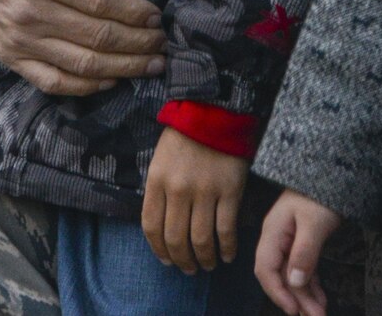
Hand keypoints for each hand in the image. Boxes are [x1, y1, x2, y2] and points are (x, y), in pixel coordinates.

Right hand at [0, 0, 165, 96]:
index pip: (100, 2)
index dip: (134, 13)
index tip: (156, 16)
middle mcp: (28, 11)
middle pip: (97, 37)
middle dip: (138, 44)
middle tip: (162, 44)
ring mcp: (17, 39)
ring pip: (81, 65)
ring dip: (122, 68)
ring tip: (149, 65)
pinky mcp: (8, 55)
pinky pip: (52, 81)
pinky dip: (85, 87)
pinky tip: (111, 79)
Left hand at [143, 127, 247, 274]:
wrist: (214, 112)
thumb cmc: (185, 137)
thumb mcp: (160, 160)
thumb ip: (159, 191)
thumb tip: (162, 227)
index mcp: (157, 180)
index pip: (151, 227)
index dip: (159, 250)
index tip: (167, 261)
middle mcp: (178, 189)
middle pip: (175, 238)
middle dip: (181, 260)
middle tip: (189, 269)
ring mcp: (205, 191)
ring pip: (200, 239)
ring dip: (204, 259)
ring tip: (207, 265)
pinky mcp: (229, 191)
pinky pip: (226, 229)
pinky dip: (226, 248)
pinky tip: (227, 255)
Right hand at [255, 189, 341, 315]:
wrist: (335, 172)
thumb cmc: (321, 193)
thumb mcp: (314, 223)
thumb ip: (304, 253)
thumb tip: (294, 283)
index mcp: (273, 231)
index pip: (265, 269)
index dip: (277, 292)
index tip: (293, 311)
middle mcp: (277, 238)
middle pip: (280, 276)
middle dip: (296, 299)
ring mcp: (289, 240)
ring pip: (292, 275)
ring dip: (305, 296)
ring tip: (320, 313)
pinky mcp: (303, 242)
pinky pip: (303, 269)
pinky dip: (311, 285)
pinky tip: (320, 299)